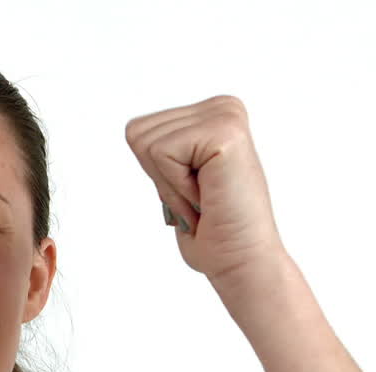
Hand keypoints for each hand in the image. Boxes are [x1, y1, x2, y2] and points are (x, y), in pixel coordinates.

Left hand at [125, 95, 287, 287]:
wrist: (240, 260)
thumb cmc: (210, 229)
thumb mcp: (176, 177)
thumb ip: (163, 148)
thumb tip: (135, 129)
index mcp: (212, 113)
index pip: (139, 130)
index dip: (155, 173)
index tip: (191, 192)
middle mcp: (222, 106)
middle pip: (137, 133)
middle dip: (159, 177)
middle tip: (198, 198)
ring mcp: (226, 114)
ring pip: (146, 143)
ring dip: (169, 184)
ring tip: (204, 198)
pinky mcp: (225, 131)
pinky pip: (160, 153)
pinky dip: (175, 186)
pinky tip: (207, 196)